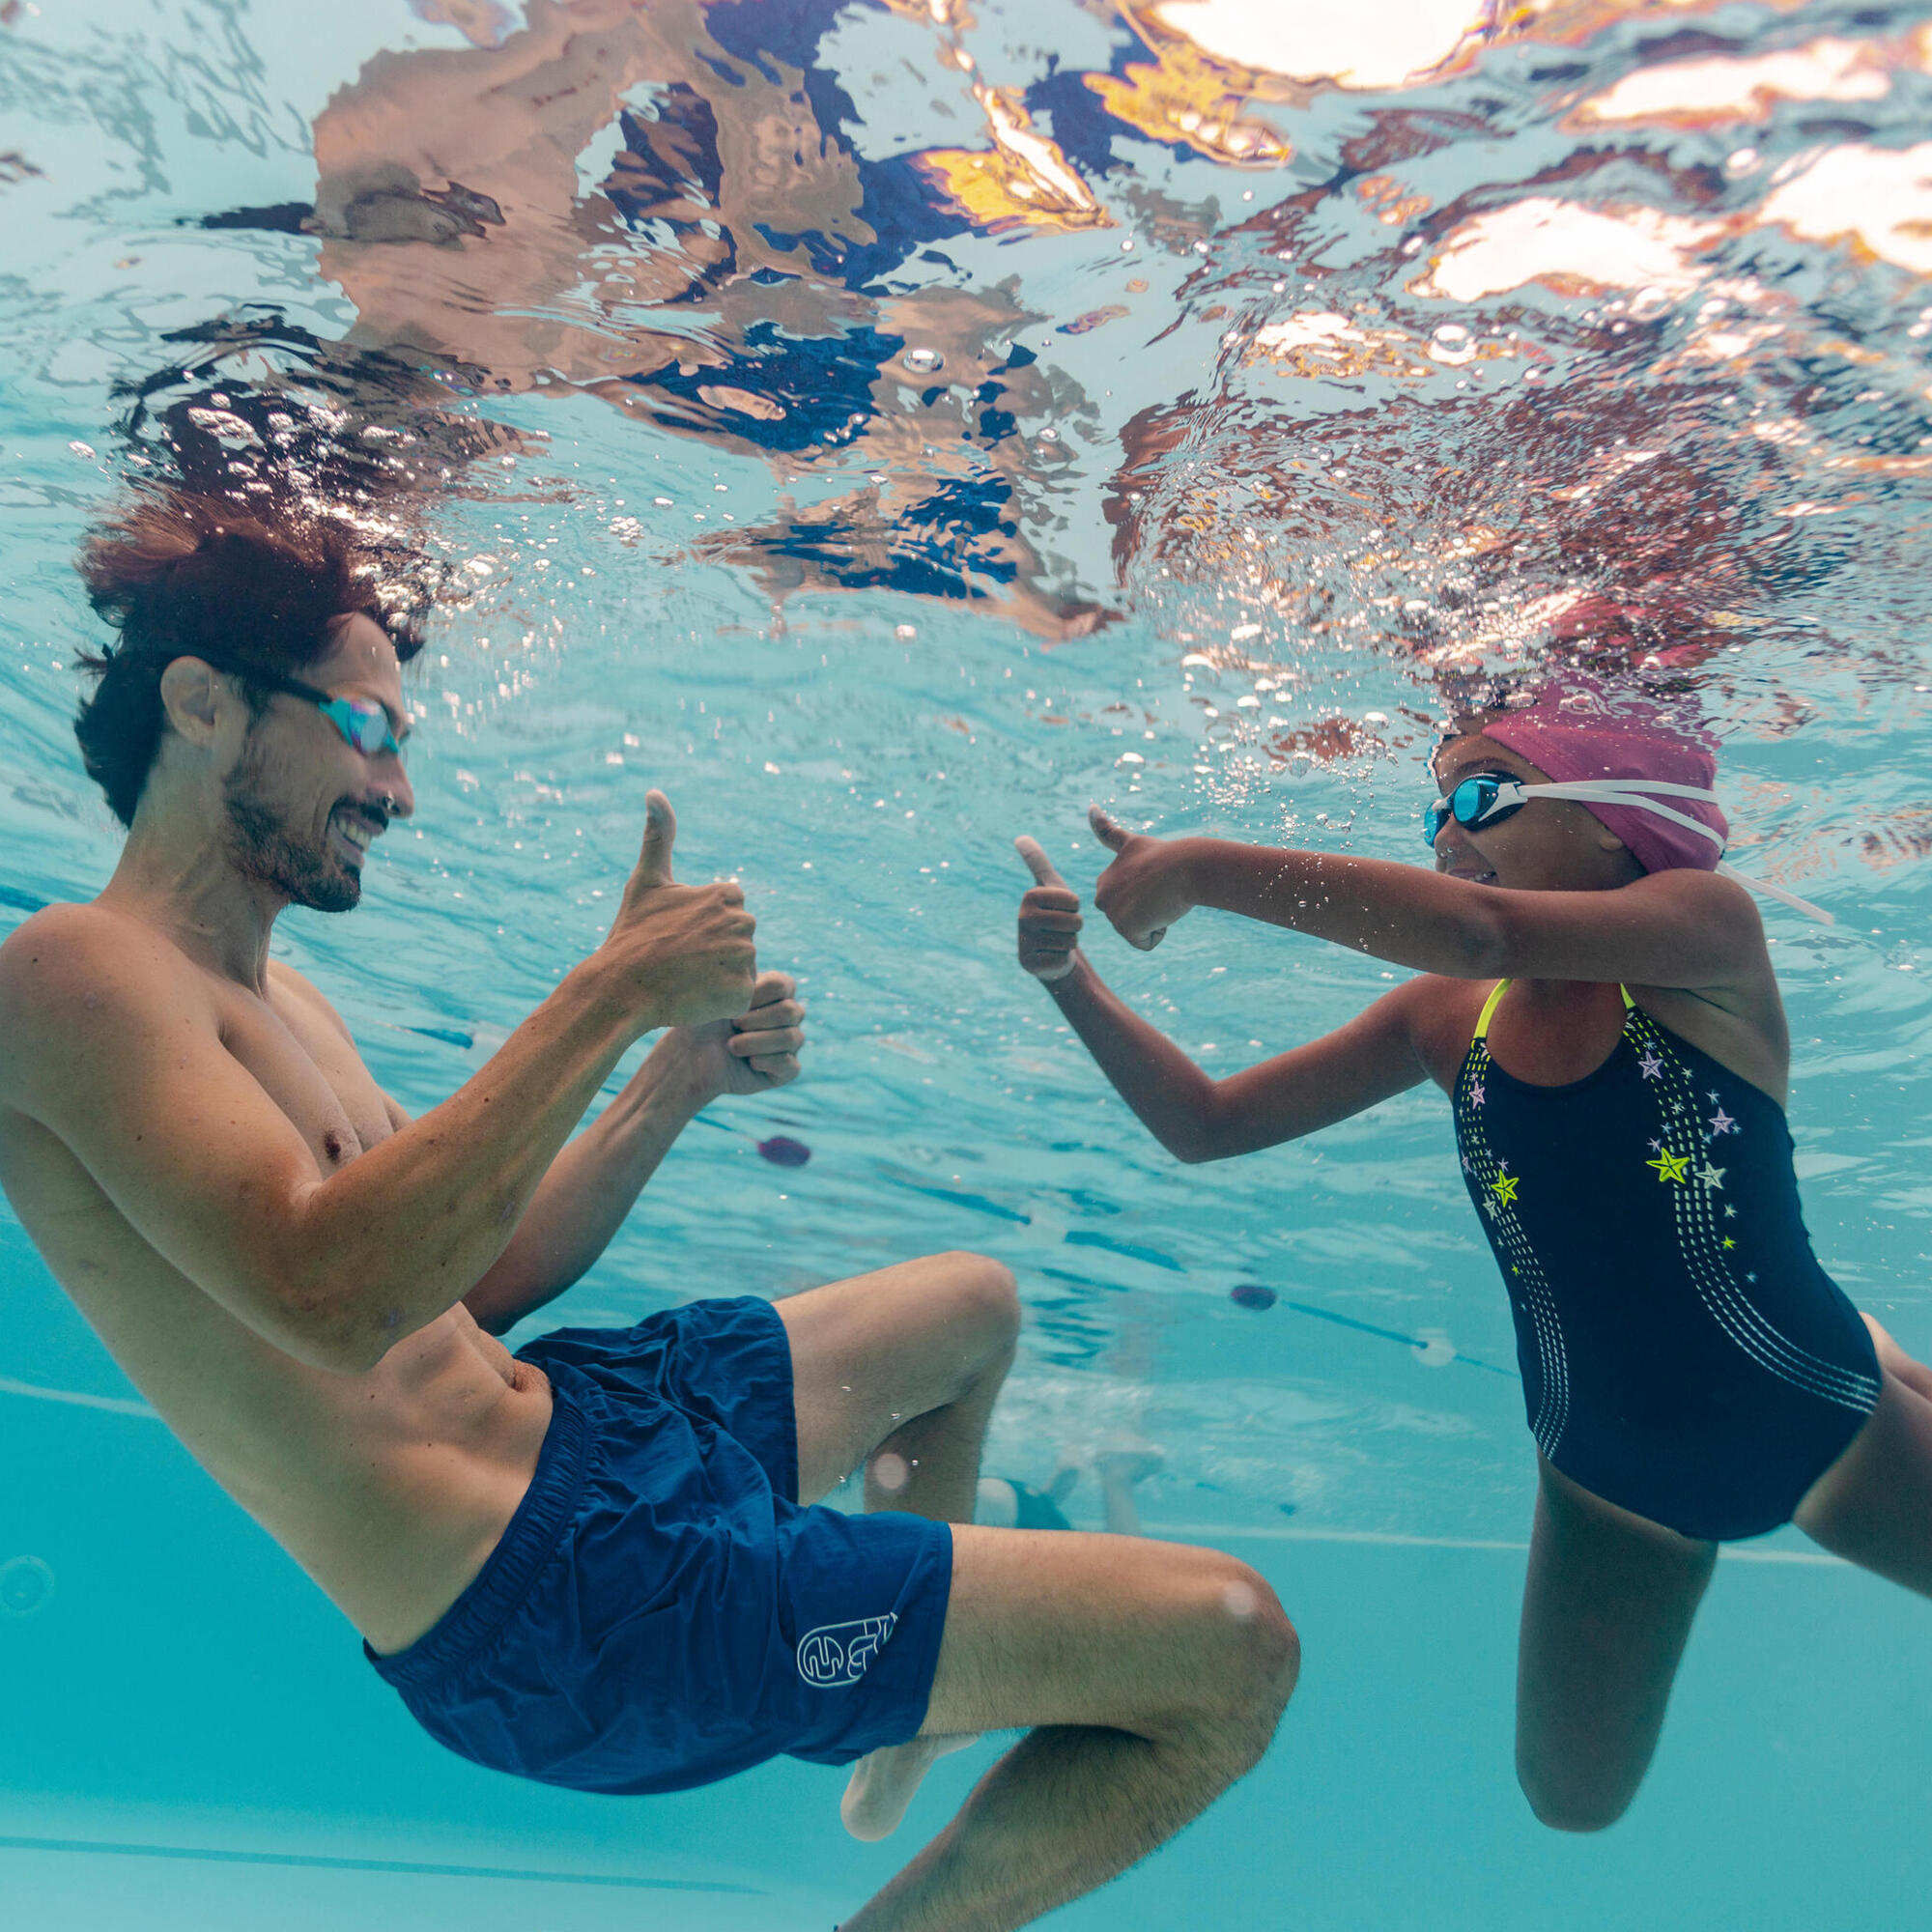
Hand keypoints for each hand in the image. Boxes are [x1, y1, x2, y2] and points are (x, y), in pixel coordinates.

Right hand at [600, 791, 757, 1030]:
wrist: (620, 988)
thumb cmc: (631, 934)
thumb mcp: (645, 881)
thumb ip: (658, 836)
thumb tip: (654, 792)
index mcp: (727, 893)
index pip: (730, 913)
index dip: (702, 925)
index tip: (678, 933)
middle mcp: (743, 922)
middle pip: (737, 940)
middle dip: (713, 950)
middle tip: (679, 958)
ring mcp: (744, 958)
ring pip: (738, 968)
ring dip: (716, 974)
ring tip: (684, 976)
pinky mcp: (741, 992)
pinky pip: (738, 996)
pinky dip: (720, 999)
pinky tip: (695, 995)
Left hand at [667, 971, 806, 1098]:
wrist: (690, 1057)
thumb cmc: (702, 1021)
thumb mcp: (717, 992)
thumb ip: (738, 971)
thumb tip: (747, 944)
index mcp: (775, 993)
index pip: (785, 985)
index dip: (759, 995)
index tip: (734, 1003)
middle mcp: (788, 1016)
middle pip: (791, 1011)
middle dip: (757, 1020)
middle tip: (731, 1025)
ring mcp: (789, 1043)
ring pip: (793, 1038)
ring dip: (757, 1042)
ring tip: (731, 1045)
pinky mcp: (785, 1070)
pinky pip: (790, 1065)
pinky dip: (767, 1062)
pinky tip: (747, 1062)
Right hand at [1014, 836, 1083, 981]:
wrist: (1047, 951)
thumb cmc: (1053, 914)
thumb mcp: (1050, 886)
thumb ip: (1037, 861)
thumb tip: (1020, 836)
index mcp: (1030, 896)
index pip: (1073, 901)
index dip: (1075, 907)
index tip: (1062, 909)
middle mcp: (1022, 918)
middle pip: (1074, 921)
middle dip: (1075, 926)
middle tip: (1061, 928)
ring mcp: (1025, 942)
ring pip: (1070, 941)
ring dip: (1069, 942)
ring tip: (1056, 940)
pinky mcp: (1030, 963)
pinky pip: (1062, 958)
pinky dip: (1062, 958)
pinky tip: (1051, 955)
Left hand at [1088, 806, 1196, 949]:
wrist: (1187, 865)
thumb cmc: (1165, 855)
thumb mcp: (1133, 842)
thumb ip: (1108, 832)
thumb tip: (1089, 806)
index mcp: (1102, 882)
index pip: (1129, 904)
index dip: (1146, 893)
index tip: (1151, 879)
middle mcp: (1101, 898)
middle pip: (1133, 921)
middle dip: (1149, 912)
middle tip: (1158, 890)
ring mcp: (1112, 914)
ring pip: (1141, 931)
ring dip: (1156, 920)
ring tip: (1161, 898)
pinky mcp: (1125, 928)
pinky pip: (1146, 943)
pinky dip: (1159, 932)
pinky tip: (1161, 911)